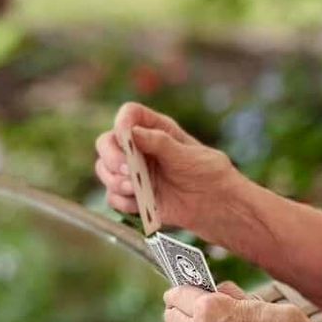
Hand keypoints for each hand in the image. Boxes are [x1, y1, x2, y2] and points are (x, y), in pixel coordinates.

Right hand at [94, 102, 238, 236]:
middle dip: (112, 157)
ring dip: (114, 181)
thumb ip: (160, 143)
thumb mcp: (188, 156)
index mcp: (155, 130)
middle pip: (107, 142)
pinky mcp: (133, 196)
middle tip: (128, 171)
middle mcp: (140, 148)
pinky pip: (113, 196)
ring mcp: (134, 172)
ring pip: (104, 170)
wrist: (216, 207)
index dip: (122, 122)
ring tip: (135, 190)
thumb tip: (133, 132)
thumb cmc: (208, 174)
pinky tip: (140, 205)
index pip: (129, 114)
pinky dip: (122, 201)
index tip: (125, 137)